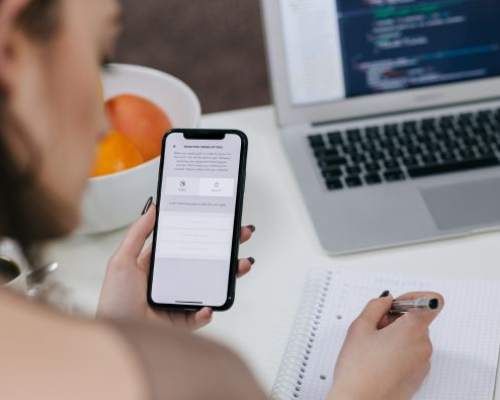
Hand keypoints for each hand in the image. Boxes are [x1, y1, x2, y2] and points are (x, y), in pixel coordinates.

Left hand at [97, 203, 255, 329]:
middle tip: (241, 235)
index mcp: (158, 265)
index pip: (187, 244)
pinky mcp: (183, 322)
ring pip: (211, 285)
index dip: (203, 232)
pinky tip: (209, 305)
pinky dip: (209, 310)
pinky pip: (202, 315)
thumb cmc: (114, 299)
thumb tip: (152, 208)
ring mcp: (179, 301)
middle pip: (205, 261)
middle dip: (226, 248)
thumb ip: (137, 233)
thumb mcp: (122, 260)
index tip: (220, 220)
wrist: (116, 334)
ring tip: (241, 265)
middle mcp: (171, 282)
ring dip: (229, 276)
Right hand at [328, 291, 443, 399]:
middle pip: (416, 320)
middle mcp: (423, 345)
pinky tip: (378, 360)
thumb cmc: (359, 369)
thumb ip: (375, 306)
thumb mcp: (360, 327)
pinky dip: (398, 351)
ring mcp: (423, 362)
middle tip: (374, 328)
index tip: (398, 302)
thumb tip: (386, 301)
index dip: (413, 297)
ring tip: (373, 347)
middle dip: (396, 318)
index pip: (431, 302)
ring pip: (412, 337)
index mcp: (412, 329)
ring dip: (396, 335)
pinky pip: (411, 354)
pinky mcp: (418, 376)